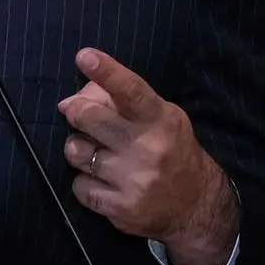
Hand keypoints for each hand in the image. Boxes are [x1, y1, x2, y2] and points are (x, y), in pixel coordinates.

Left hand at [58, 48, 240, 264]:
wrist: (196, 205)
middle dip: (77, 112)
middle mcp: (149, 148)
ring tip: (100, 155)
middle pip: (87, 117)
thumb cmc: (170, 150)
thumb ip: (119, 101)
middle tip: (81, 115)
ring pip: (76, 152)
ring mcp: (134, 180)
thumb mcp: (159, 117)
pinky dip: (86, 183)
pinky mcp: (121, 208)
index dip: (107, 72)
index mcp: (161, 120)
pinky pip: (79, 186)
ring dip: (80, 150)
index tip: (84, 56)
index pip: (131, 91)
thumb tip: (68, 102)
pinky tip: (106, 182)